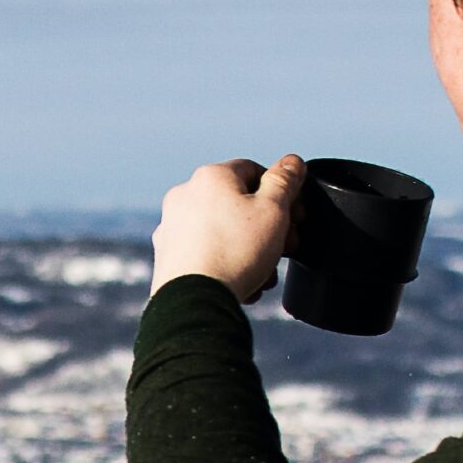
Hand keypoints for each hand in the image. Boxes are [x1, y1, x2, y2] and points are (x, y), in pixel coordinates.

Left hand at [150, 155, 306, 300]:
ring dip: (251, 250)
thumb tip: (292, 162)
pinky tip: (242, 284)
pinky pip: (206, 252)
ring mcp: (172, 225)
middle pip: (239, 204)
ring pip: (224, 232)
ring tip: (265, 275)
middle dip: (268, 227)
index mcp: (211, 177)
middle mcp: (185, 195)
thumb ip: (285, 182)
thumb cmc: (235, 252)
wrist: (194, 301)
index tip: (296, 215)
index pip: (255, 171)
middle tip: (287, 247)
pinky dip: (227, 263)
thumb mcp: (274, 211)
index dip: (281, 192)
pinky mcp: (167, 254)